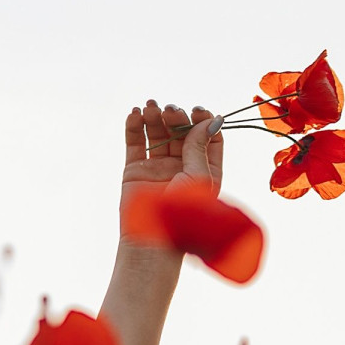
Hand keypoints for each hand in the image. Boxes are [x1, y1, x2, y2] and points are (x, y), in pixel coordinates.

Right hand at [119, 101, 223, 242]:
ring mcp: (158, 168)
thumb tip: (211, 120)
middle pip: (181, 133)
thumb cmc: (184, 214)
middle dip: (176, 118)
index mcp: (205, 170)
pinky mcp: (136, 171)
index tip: (197, 110)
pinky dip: (133, 127)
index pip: (207, 139)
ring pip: (157, 135)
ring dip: (154, 118)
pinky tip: (134, 114)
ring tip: (150, 107)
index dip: (203, 122)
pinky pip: (135, 144)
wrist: (154, 238)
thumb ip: (199, 147)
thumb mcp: (198, 177)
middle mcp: (183, 167)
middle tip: (171, 110)